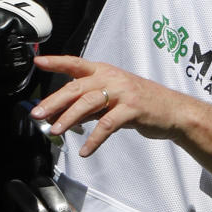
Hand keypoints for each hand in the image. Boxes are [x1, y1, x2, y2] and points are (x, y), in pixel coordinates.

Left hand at [30, 54, 193, 156]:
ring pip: (89, 103)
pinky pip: (108, 124)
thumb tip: (61, 116)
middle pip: (77, 87)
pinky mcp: (133, 109)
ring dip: (69, 118)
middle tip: (37, 113)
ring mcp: (123, 92)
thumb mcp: (112, 98)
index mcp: (105, 71)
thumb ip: (88, 105)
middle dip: (54, 100)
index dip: (57, 62)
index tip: (38, 62)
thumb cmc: (141, 103)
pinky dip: (94, 139)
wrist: (173, 110)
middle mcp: (112, 78)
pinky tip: (85, 150)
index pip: (76, 64)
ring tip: (54, 130)